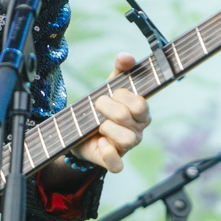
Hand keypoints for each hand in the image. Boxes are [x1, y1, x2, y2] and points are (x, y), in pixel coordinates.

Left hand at [70, 52, 151, 172]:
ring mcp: (128, 147)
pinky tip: (100, 143)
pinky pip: (117, 163)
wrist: (79, 131)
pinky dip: (108, 153)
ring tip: (98, 125)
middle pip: (128, 116)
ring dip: (106, 127)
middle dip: (107, 107)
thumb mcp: (110, 85)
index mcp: (141, 112)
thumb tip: (126, 57)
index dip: (123, 96)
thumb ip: (120, 69)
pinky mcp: (114, 162)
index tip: (112, 93)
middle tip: (98, 106)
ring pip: (126, 138)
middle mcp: (138, 130)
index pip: (141, 103)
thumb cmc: (101, 108)